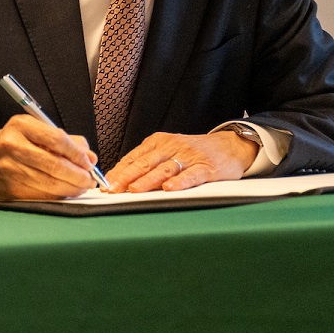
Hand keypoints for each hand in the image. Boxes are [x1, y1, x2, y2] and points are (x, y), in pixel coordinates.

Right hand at [0, 114, 100, 199]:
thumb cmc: (17, 145)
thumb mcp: (38, 132)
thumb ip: (68, 142)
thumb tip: (90, 158)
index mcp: (21, 126)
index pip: (57, 140)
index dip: (77, 154)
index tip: (89, 163)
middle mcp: (12, 146)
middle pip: (55, 165)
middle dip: (78, 176)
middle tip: (89, 180)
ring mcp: (9, 169)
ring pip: (51, 184)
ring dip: (72, 188)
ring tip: (81, 187)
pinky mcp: (10, 189)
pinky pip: (43, 196)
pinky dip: (58, 196)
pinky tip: (64, 192)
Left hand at [106, 130, 257, 192]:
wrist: (229, 145)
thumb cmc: (194, 151)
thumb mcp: (168, 150)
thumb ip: (148, 162)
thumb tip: (122, 179)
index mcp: (158, 142)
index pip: (133, 158)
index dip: (118, 171)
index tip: (104, 184)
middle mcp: (171, 147)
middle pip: (144, 163)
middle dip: (126, 177)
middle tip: (112, 189)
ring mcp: (189, 156)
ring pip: (164, 169)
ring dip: (147, 180)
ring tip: (133, 190)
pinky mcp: (206, 167)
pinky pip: (191, 175)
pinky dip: (180, 182)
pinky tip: (169, 188)